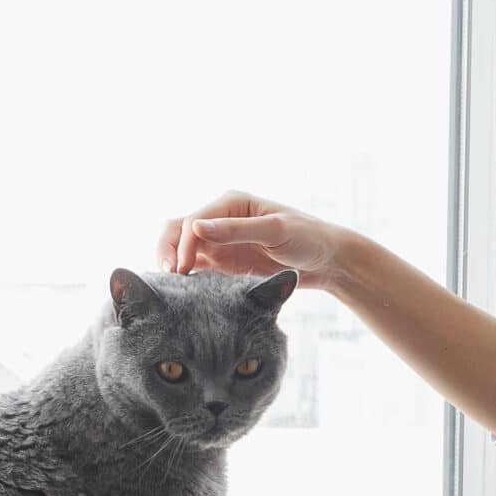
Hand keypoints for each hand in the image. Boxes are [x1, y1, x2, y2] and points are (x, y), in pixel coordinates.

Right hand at [154, 190, 354, 295]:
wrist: (327, 260)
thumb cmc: (307, 237)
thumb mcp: (274, 230)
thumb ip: (235, 229)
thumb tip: (195, 226)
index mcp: (230, 204)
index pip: (192, 221)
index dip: (182, 244)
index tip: (180, 269)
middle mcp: (220, 220)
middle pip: (178, 230)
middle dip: (167, 250)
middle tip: (168, 277)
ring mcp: (220, 242)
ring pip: (182, 249)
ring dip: (173, 264)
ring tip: (172, 287)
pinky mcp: (224, 263)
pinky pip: (197, 268)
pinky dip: (187, 277)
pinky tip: (185, 292)